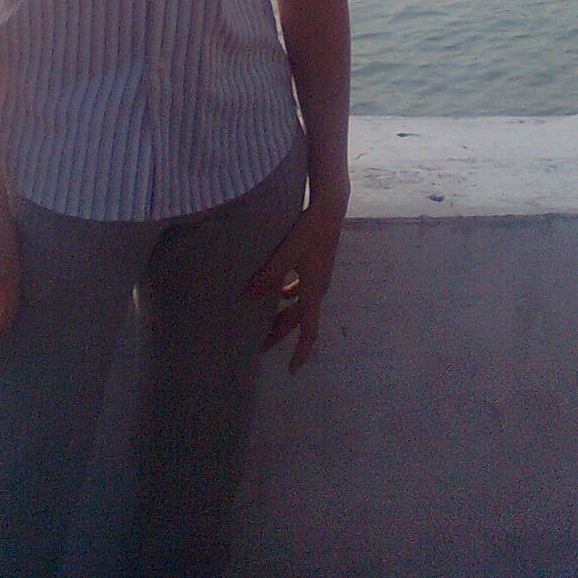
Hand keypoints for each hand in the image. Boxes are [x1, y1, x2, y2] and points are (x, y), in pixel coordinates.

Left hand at [243, 197, 345, 372]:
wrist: (330, 208)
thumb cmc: (309, 231)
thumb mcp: (285, 254)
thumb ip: (267, 277)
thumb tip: (247, 299)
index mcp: (314, 291)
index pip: (309, 330)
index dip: (301, 351)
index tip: (292, 369)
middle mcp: (319, 288)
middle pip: (301, 319)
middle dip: (283, 334)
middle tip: (262, 344)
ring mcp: (319, 276)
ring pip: (302, 305)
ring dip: (286, 315)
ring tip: (266, 320)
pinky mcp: (317, 264)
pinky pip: (303, 290)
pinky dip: (290, 296)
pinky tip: (278, 291)